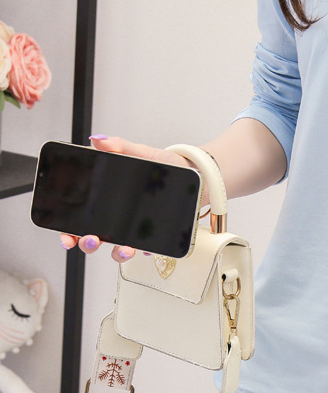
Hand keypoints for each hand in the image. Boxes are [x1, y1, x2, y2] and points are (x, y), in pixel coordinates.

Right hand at [58, 134, 189, 262]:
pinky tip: (145, 247)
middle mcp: (118, 217)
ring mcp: (135, 227)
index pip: (80, 219)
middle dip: (88, 244)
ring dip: (117, 253)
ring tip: (124, 248)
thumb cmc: (167, 164)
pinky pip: (146, 248)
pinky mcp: (155, 233)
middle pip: (94, 238)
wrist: (196, 173)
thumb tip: (98, 140)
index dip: (69, 232)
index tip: (67, 237)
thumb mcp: (142, 153)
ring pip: (118, 248)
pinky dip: (144, 251)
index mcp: (108, 199)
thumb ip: (121, 147)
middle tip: (91, 240)